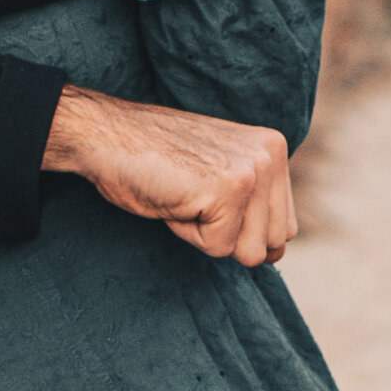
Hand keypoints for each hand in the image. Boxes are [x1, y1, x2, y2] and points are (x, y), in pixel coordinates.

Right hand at [45, 85, 295, 266]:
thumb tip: (277, 254)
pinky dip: (189, 234)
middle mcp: (272, 155)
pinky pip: (219, 247)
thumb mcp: (218, 178)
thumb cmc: (154, 161)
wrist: (107, 136)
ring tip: (185, 196)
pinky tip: (175, 199)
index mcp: (274, 150)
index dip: (239, 228)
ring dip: (208, 236)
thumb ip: (255, 208)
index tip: (205, 194)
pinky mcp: (230, 189)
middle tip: (192, 196)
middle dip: (228, 235)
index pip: (283, 227)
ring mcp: (254, 170)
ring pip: (249, 252)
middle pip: (272, 244)